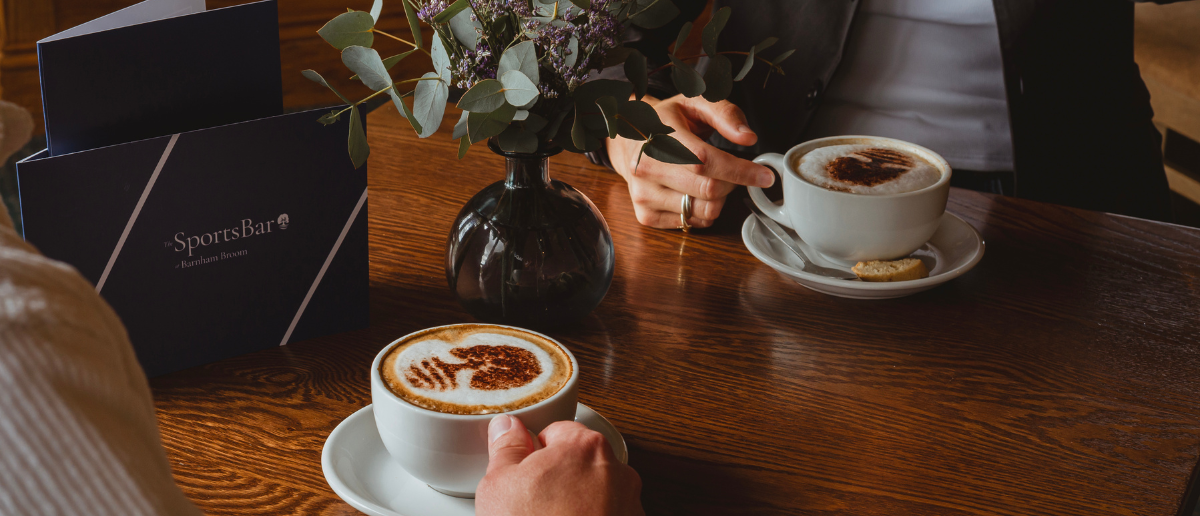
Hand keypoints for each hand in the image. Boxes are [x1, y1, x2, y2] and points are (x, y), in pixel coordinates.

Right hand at [476, 415, 644, 515]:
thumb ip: (506, 448)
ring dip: (576, 501)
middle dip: (557, 478)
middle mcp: (615, 469)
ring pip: (595, 490)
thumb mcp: (500, 485)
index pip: (556, 431)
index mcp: (584, 445)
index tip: (524, 472)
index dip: (534, 454)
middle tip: (532, 503)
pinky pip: (607, 515)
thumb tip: (507, 428)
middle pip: (578, 461)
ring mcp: (629, 502)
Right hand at [607, 94, 773, 228]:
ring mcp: (643, 194)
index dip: (740, 171)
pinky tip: (695, 193)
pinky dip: (703, 212)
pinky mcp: (645, 215)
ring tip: (711, 180)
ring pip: (703, 211)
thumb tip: (748, 137)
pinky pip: (691, 223)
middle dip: (732, 183)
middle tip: (733, 171)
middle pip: (708, 190)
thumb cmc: (666, 121)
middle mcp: (646, 168)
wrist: (628, 140)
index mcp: (658, 137)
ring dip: (719, 199)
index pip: (705, 161)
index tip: (764, 175)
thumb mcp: (694, 103)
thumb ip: (725, 114)